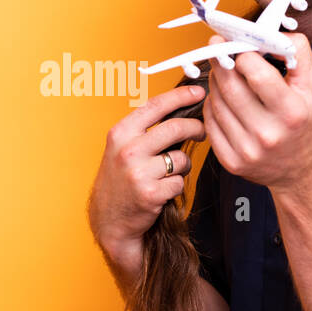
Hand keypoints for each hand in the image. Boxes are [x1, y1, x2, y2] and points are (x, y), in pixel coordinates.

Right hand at [88, 84, 206, 271]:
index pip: (156, 106)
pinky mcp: (150, 193)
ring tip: (169, 172)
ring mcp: (138, 172)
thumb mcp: (122, 147)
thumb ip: (145, 129)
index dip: (181, 96)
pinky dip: (176, 186)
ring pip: (181, 159)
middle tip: (201, 131)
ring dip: (183, 166)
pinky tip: (163, 190)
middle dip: (195, 128)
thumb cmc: (120, 179)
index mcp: (120, 133)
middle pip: (175, 128)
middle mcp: (127, 150)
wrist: (110, 218)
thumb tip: (179, 109)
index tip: (198, 92)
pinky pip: (179, 182)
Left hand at [203, 33, 311, 194]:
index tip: (240, 45)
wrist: (304, 171)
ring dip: (215, 82)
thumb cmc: (306, 123)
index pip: (257, 74)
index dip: (244, 54)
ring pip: (216, 103)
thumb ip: (297, 53)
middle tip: (217, 47)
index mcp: (291, 112)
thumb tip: (270, 32)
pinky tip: (222, 98)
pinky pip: (210, 124)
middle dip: (221, 62)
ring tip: (223, 72)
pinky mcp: (232, 162)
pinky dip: (212, 106)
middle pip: (230, 88)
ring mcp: (247, 151)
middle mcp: (268, 134)